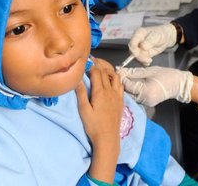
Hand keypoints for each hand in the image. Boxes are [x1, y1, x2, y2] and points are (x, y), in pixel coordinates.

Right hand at [76, 59, 122, 181]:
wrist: (108, 138)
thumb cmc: (93, 126)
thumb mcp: (83, 110)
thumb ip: (81, 93)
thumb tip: (77, 79)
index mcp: (100, 92)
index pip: (97, 72)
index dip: (91, 64)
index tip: (86, 60)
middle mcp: (110, 91)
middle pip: (106, 72)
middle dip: (99, 64)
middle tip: (92, 60)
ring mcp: (117, 95)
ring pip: (115, 76)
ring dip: (108, 70)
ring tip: (101, 68)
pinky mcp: (121, 101)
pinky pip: (120, 85)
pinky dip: (115, 79)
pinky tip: (111, 80)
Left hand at [117, 66, 192, 106]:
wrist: (179, 84)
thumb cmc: (166, 75)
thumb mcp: (149, 71)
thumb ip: (134, 72)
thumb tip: (122, 71)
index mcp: (146, 91)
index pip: (128, 85)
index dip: (122, 77)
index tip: (118, 70)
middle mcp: (145, 100)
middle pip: (127, 92)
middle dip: (123, 83)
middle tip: (120, 73)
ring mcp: (146, 103)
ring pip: (131, 95)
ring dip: (128, 87)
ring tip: (126, 78)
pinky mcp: (147, 103)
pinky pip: (136, 97)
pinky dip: (133, 90)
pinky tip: (133, 84)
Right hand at [128, 24, 176, 65]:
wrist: (166, 37)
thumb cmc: (161, 33)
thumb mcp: (157, 36)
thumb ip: (150, 41)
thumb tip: (142, 47)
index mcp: (138, 34)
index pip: (132, 43)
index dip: (134, 50)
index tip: (139, 55)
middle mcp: (137, 41)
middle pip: (133, 51)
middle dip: (139, 56)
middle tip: (148, 59)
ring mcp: (139, 47)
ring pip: (136, 56)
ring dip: (142, 60)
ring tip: (150, 60)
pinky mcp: (142, 53)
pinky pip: (140, 60)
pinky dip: (144, 62)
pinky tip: (149, 61)